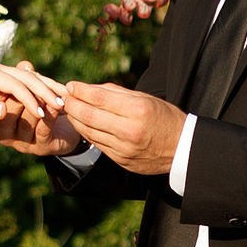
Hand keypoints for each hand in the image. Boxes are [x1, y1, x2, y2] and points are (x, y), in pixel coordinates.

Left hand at [0, 60, 68, 136]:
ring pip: (30, 78)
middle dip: (45, 91)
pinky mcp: (5, 79)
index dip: (30, 99)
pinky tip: (56, 97)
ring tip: (65, 99)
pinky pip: (27, 83)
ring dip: (48, 88)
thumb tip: (4, 111)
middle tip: (62, 105)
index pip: (15, 85)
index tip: (43, 114)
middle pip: (27, 78)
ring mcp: (2, 72)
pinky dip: (42, 90)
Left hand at [61, 82, 185, 179]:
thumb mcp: (145, 98)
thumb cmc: (163, 117)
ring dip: (75, 120)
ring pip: (89, 132)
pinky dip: (87, 133)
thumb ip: (115, 92)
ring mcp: (124, 148)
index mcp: (137, 110)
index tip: (71, 85)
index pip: (99, 98)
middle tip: (64, 98)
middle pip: (89, 116)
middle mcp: (129, 130)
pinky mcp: (121, 161)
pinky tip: (83, 125)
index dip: (80, 91)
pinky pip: (97, 145)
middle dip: (72, 105)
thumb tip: (87, 88)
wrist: (182, 148)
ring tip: (70, 110)